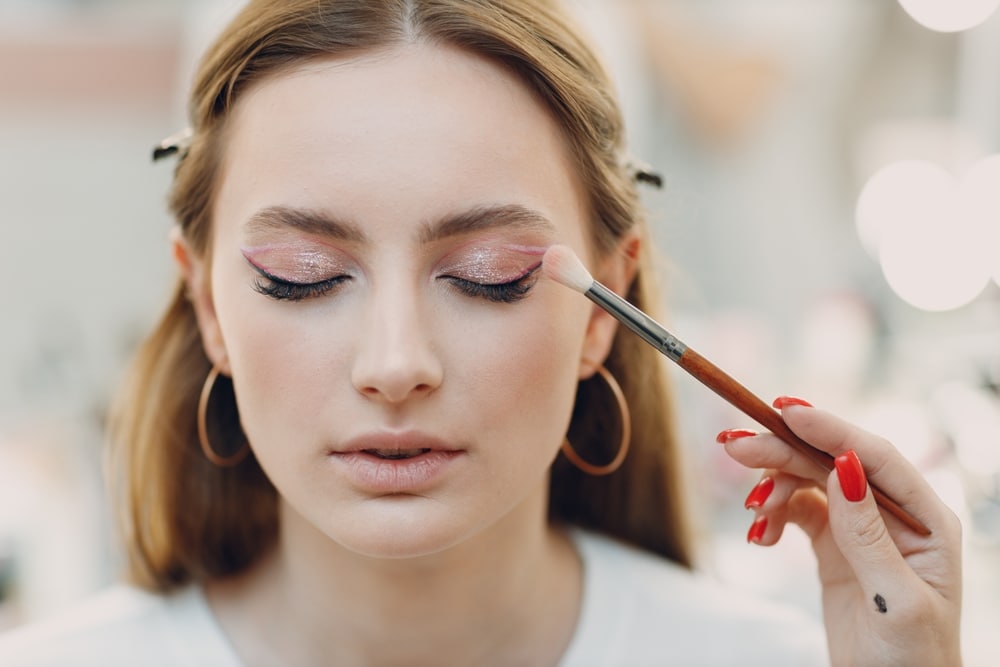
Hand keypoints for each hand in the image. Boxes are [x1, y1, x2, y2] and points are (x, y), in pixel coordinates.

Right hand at [718, 397, 962, 666]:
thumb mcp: (895, 600)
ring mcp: (860, 525)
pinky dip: (773, 515)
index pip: (874, 456)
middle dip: (781, 450)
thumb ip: (866, 534)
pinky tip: (760, 536)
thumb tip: (842, 466)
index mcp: (926, 520)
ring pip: (808, 480)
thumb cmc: (910, 660)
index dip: (829, 429)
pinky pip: (796, 510)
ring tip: (753, 514)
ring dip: (773, 486)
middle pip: (830, 461)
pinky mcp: (833, 543)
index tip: (784, 410)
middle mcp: (893, 513)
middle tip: (732, 445)